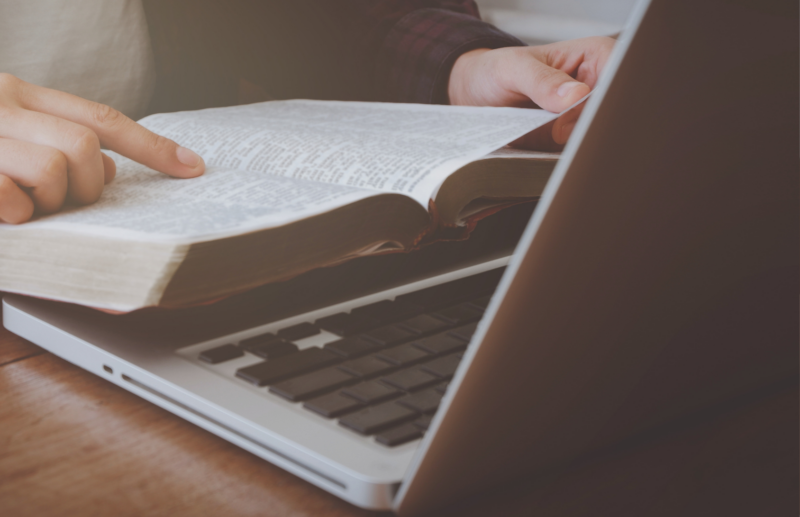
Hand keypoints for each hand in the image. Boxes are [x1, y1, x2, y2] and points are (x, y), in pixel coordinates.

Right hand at [0, 73, 204, 223]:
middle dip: (87, 185)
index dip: (151, 146)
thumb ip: (63, 144)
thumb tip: (112, 170)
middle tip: (63, 200)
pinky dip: (17, 213)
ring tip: (26, 203)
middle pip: (84, 145)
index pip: (102, 118)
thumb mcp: (16, 136)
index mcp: (21, 95)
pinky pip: (10, 196)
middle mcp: (2, 106)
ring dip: (50, 201)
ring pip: (52, 169)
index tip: (192, 166)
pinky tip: (6, 212)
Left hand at [447, 37, 614, 150]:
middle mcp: (598, 88)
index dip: (603, 101)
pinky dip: (566, 158)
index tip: (575, 116)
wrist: (477, 96)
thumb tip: (575, 96)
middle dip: (590, 129)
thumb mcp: (512, 69)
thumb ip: (541, 81)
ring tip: (548, 143)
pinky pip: (578, 154)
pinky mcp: (573, 142)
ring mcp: (587, 118)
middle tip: (557, 135)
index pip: (619, 80)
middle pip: (613, 116)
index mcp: (595, 58)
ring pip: (598, 139)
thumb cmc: (496, 72)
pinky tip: (547, 153)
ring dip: (578, 147)